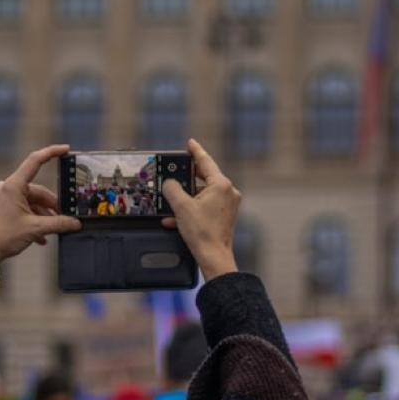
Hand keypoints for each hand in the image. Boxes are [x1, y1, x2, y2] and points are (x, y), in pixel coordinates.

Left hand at [0, 144, 81, 262]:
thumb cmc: (3, 237)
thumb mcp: (35, 229)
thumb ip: (58, 224)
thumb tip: (75, 223)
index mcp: (13, 186)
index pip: (35, 161)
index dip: (51, 152)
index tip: (65, 149)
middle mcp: (7, 188)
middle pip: (38, 191)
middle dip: (51, 205)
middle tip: (65, 218)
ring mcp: (4, 198)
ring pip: (32, 202)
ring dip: (43, 216)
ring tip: (52, 231)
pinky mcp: (2, 208)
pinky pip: (24, 209)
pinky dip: (34, 220)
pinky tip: (41, 237)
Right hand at [162, 139, 240, 280]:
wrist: (213, 256)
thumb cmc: (202, 232)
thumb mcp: (181, 206)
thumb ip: (172, 189)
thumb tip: (169, 183)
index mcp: (221, 185)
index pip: (206, 162)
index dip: (195, 151)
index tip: (190, 143)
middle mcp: (228, 192)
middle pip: (204, 178)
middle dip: (187, 179)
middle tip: (176, 172)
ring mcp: (228, 205)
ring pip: (203, 194)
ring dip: (186, 198)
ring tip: (171, 202)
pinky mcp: (224, 216)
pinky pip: (205, 206)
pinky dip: (192, 209)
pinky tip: (176, 218)